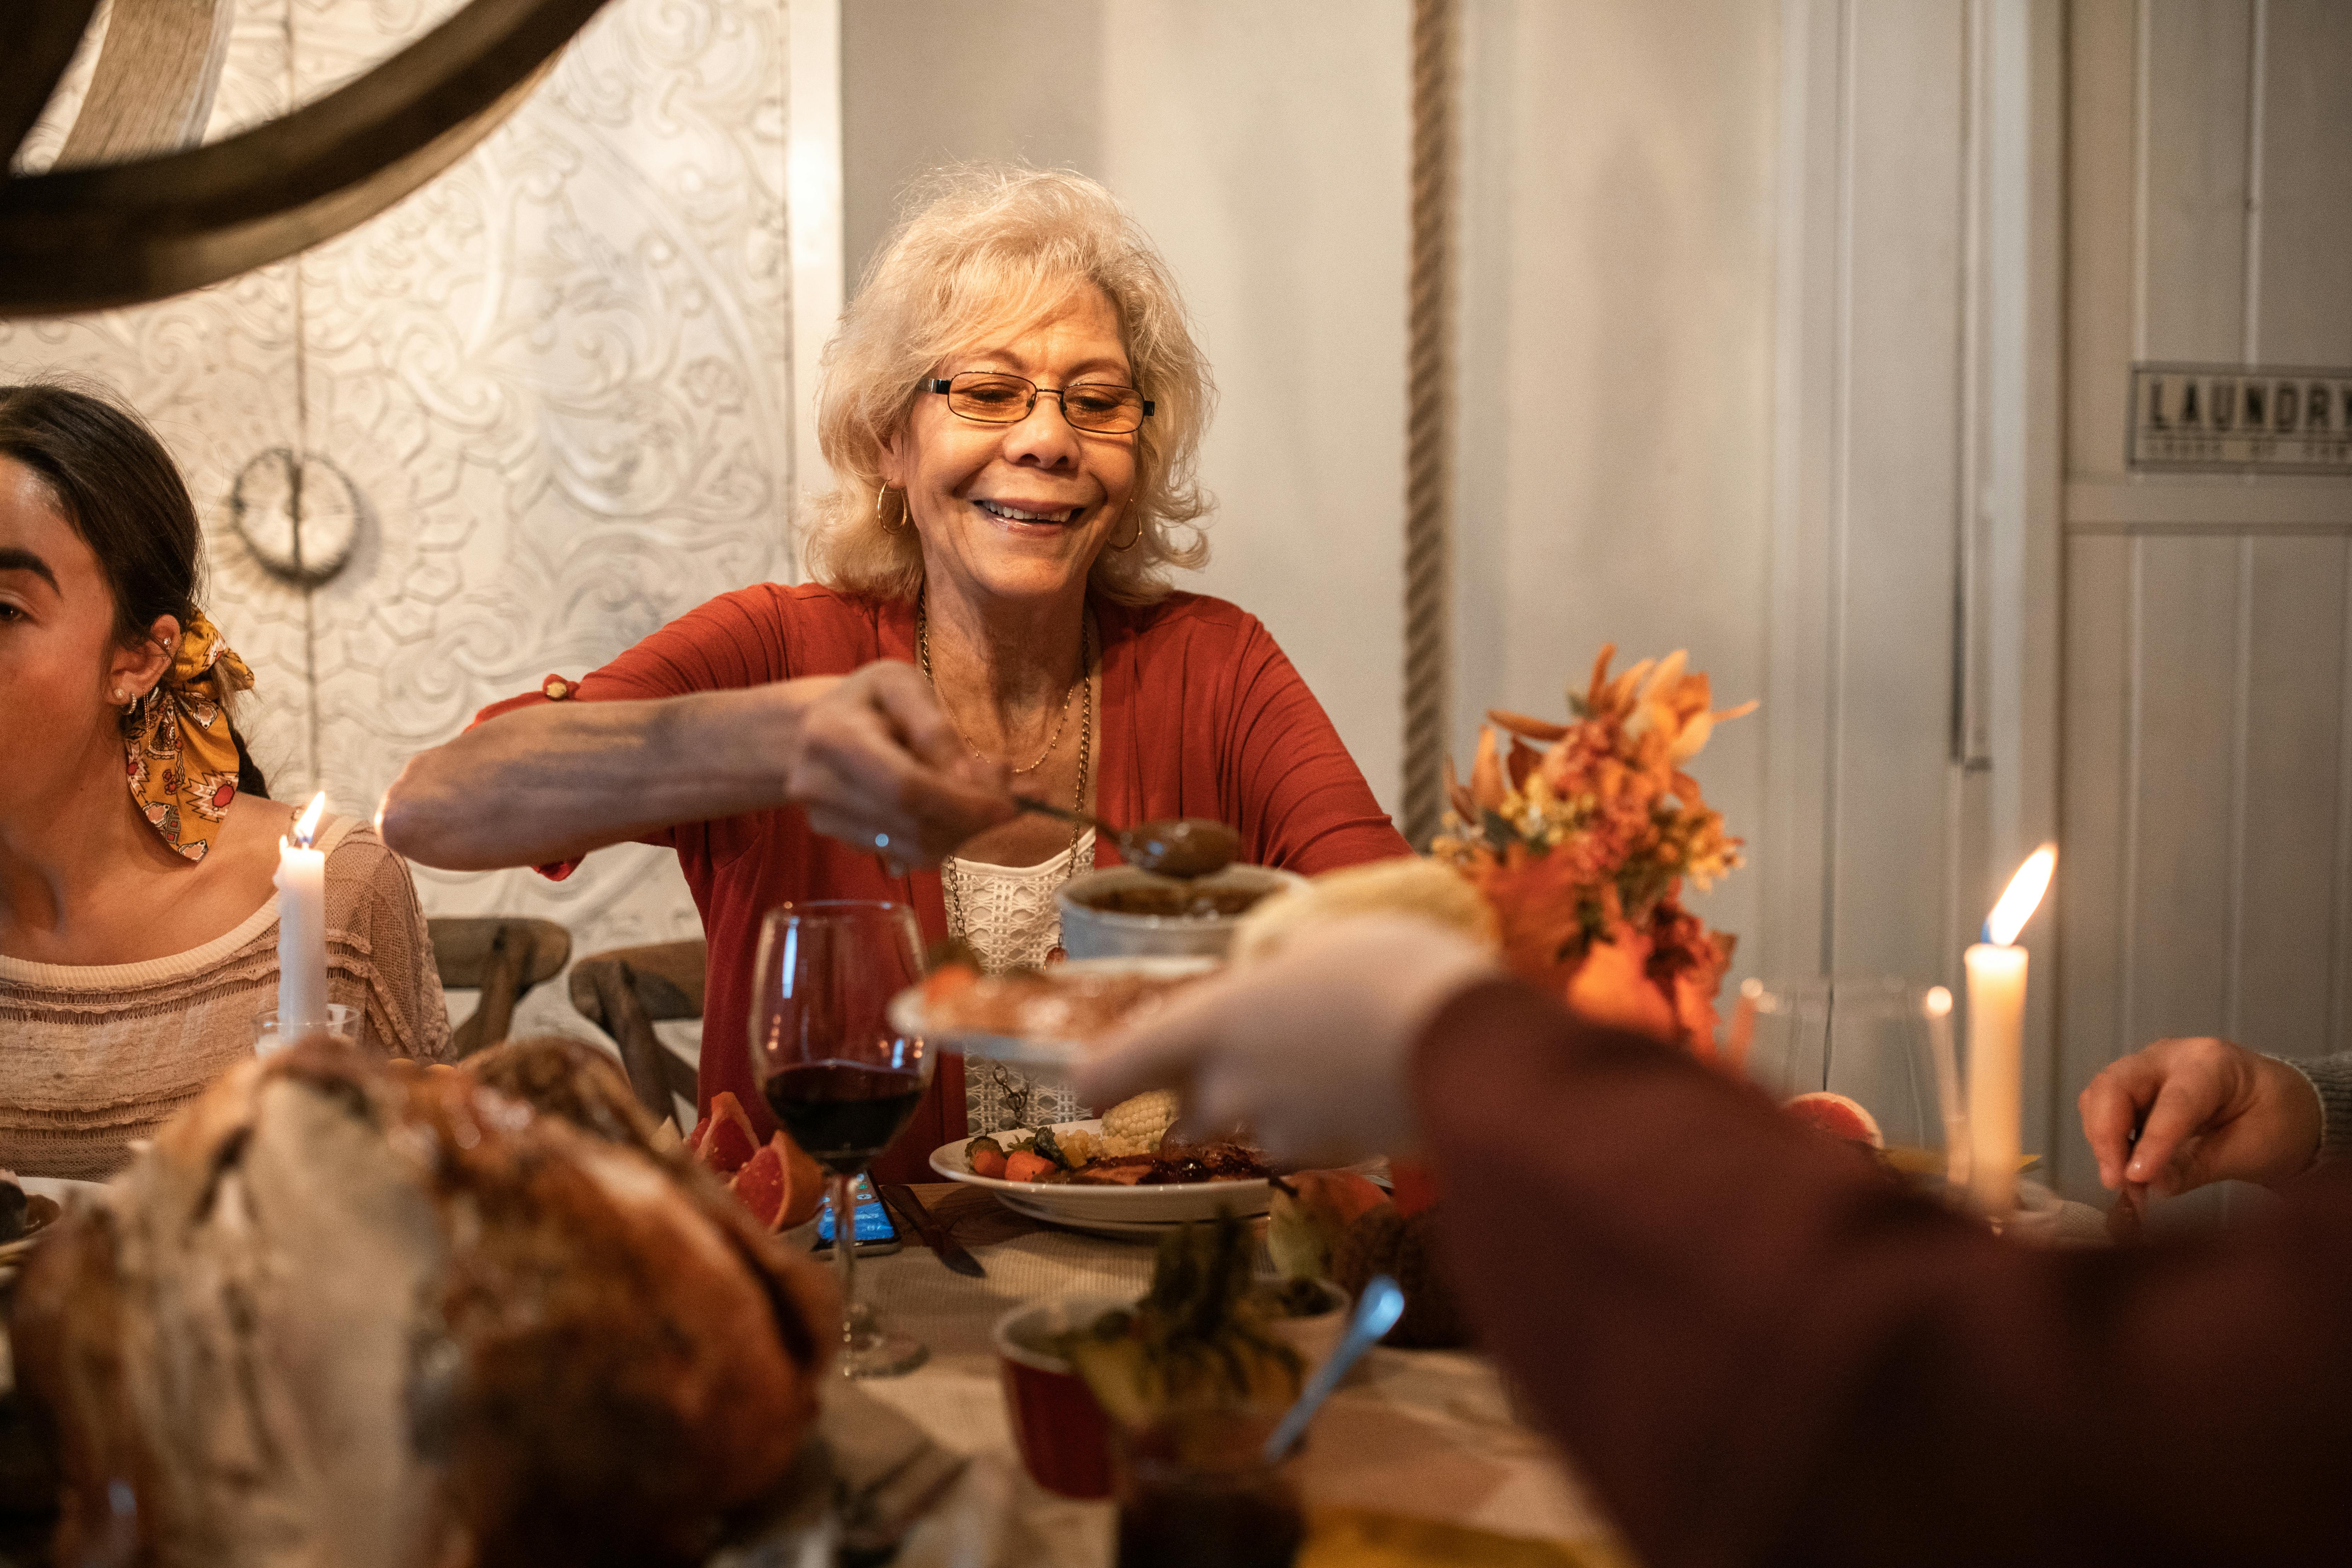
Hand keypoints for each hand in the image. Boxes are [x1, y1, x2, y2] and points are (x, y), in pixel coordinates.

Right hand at [780, 661, 1013, 867]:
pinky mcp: (839, 841)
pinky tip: (949, 810)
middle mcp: (820, 786)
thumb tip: (975, 781)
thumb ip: (936, 728)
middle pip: (912, 826)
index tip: (1008, 807)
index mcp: (834, 737)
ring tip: (979, 799)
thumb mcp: (900, 685)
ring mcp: (825, 820)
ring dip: (960, 832)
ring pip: (912, 850)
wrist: (807, 729)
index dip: (961, 803)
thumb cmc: (865, 699)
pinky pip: (903, 855)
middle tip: (1007, 801)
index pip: (905, 788)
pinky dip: (939, 840)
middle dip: (969, 820)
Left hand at [1075, 915, 1499, 1165]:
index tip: (1090, 1083)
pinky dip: (1322, 1121)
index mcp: (1213, 1022)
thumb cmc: (1391, 968)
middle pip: (1184, 1111)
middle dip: (1202, 1097)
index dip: (1101, 1077)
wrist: (1468, 1042)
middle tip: (1248, 1062)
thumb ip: (1272, 971)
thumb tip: (1267, 975)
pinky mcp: (1331, 1158)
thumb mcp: (1319, 940)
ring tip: (1330, 1062)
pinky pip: (1306, 1141)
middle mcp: (1230, 1088)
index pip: (1116, 1067)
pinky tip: (1364, 1084)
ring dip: (1271, 1107)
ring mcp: (1280, 1131)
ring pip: (1251, 1128)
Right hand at [2078, 1036, 2322, 1197]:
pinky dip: (2105, 1140)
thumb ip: (2199, 1166)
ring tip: (2120, 1181)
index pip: (2173, 1102)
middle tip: (2114, 1181)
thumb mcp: (2253, 1150)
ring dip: (2101, 1139)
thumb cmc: (2278, 1122)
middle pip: (2115, 1085)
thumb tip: (2150, 1187)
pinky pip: (2103, 1108)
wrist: (2282, 1105)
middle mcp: (2168, 1056)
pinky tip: (2123, 1168)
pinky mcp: (2133, 1087)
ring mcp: (2146, 1068)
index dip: (2151, 1142)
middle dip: (2106, 1135)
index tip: (2135, 1179)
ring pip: (2099, 1095)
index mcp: (2211, 1064)